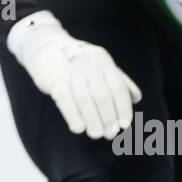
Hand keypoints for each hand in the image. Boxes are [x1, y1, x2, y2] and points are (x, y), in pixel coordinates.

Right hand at [7, 11, 141, 139]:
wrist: (45, 46)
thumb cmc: (80, 62)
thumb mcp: (102, 65)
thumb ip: (120, 81)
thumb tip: (136, 98)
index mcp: (104, 62)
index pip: (118, 88)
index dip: (123, 109)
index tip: (124, 125)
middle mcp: (89, 65)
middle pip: (102, 96)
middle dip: (108, 119)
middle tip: (110, 134)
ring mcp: (71, 71)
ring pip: (84, 99)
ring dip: (92, 120)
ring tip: (96, 134)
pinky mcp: (54, 78)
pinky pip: (65, 99)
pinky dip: (73, 116)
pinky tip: (78, 129)